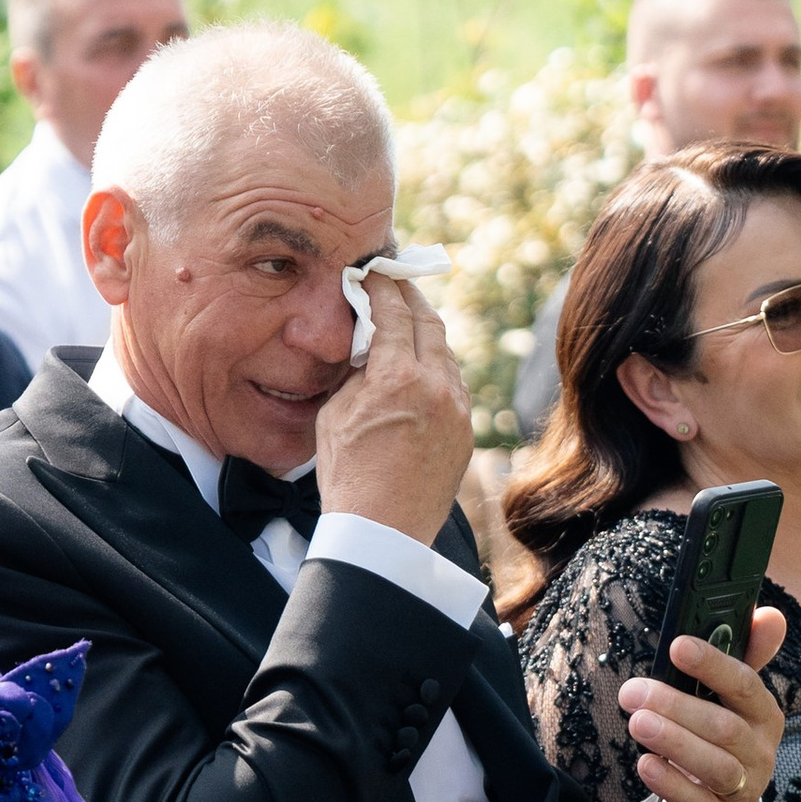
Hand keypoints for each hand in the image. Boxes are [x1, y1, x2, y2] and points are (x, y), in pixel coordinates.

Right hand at [311, 265, 471, 544]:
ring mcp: (457, 408)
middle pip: (428, 321)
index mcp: (397, 377)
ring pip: (446, 351)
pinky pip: (455, 383)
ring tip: (408, 322)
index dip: (382, 285)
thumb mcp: (335, 413)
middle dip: (410, 297)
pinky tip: (422, 367)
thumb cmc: (347, 477)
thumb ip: (355, 372)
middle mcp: (436, 385)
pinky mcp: (466, 429)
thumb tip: (368, 347)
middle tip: (395, 281)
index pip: (393, 311)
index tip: (374, 269)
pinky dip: (439, 366)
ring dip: (426, 331)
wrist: (383, 532)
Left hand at [621, 613, 787, 801]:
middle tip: (633, 692)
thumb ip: (741, 658)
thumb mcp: (729, 704)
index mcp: (763, 714)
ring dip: (674, 742)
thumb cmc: (716, 745)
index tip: (678, 645)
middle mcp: (760, 751)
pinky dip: (670, 784)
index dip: (713, 664)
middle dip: (677, 706)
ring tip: (638, 724)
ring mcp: (744, 789)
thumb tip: (769, 613)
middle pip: (724, 726)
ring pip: (715, 766)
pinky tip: (645, 764)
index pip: (745, 683)